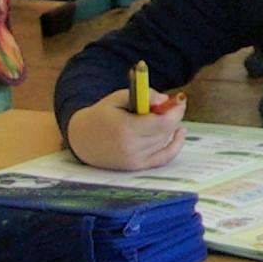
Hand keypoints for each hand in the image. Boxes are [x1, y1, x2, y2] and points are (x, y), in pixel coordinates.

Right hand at [63, 87, 185, 170]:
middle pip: (165, 132)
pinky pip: (163, 158)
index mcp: (125, 128)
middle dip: (173, 116)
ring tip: (164, 116)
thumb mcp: (119, 97)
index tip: (179, 100)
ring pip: (164, 142)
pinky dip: (174, 146)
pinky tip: (179, 133)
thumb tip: (165, 99)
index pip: (162, 122)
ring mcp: (134, 159)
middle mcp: (131, 147)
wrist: (82, 138)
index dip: (175, 111)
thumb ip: (144, 95)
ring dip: (169, 128)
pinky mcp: (136, 166)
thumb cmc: (101, 114)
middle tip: (175, 105)